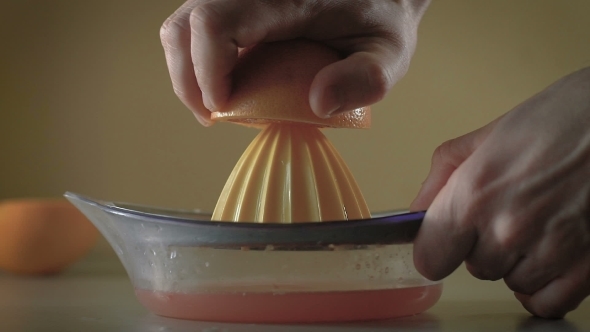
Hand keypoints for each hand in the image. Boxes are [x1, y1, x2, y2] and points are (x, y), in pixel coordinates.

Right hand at [160, 0, 430, 125]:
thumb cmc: (379, 19)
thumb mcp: (390, 52)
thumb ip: (366, 78)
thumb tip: (319, 104)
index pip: (215, 21)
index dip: (206, 70)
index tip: (224, 108)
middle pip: (186, 24)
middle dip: (188, 79)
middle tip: (212, 117)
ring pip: (183, 26)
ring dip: (189, 73)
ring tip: (218, 106)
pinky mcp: (237, 6)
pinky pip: (197, 29)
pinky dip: (199, 64)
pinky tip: (226, 88)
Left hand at [411, 67, 589, 317]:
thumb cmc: (562, 117)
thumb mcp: (488, 136)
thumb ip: (442, 178)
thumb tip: (417, 211)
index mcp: (474, 195)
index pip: (430, 258)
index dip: (436, 247)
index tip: (446, 239)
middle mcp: (507, 230)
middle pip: (474, 267)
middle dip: (484, 244)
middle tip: (510, 209)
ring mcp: (550, 253)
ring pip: (512, 281)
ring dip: (519, 261)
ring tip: (540, 221)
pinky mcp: (588, 268)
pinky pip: (548, 302)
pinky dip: (546, 284)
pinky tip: (552, 254)